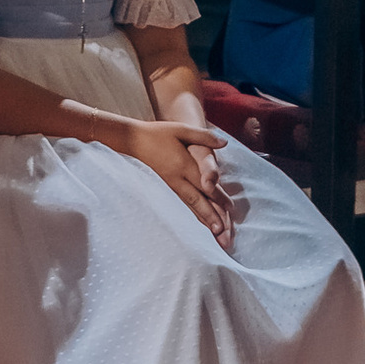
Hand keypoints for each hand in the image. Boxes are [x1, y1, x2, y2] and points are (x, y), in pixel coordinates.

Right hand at [120, 113, 233, 241]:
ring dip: (202, 220)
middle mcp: (177, 178)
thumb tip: (224, 142)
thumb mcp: (182, 130)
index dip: (218, 196)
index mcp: (183, 164)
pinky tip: (197, 224)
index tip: (230, 208)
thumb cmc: (159, 133)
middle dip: (211, 216)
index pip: (204, 184)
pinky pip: (181, 204)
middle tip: (223, 231)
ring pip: (189, 205)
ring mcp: (170, 185)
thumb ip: (204, 136)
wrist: (134, 141)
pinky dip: (191, 215)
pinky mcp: (166, 188)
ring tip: (214, 233)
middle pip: (197, 200)